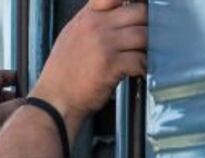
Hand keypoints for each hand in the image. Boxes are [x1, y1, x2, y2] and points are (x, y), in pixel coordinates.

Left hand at [0, 70, 22, 157]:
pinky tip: (10, 137)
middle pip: (1, 95)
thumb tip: (32, 103)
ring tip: (21, 124)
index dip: (11, 76)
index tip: (24, 80)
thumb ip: (17, 105)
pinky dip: (3, 128)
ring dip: (10, 116)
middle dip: (15, 99)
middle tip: (28, 107)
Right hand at [30, 0, 147, 124]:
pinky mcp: (112, 65)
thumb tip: (114, 15)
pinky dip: (145, 66)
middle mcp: (96, 27)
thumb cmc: (61, 74)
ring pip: (144, 35)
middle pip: (139, 12)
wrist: (54, 101)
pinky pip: (141, 59)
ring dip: (149, 47)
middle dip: (149, 24)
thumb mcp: (71, 36)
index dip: (132, 1)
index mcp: (86, 17)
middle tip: (148, 36)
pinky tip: (140, 70)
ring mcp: (105, 45)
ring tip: (145, 55)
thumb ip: (92, 22)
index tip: (138, 10)